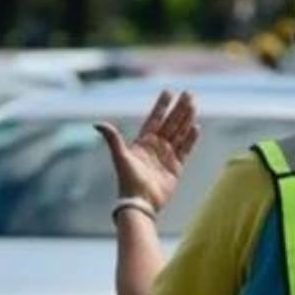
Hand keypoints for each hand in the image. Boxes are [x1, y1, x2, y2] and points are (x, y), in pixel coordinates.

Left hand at [95, 91, 199, 211]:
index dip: (161, 106)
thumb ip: (113, 138)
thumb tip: (97, 123)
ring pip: (180, 133)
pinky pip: (186, 149)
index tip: (168, 91)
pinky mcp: (176, 167)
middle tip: (189, 93)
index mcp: (143, 142)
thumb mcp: (120, 157)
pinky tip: (196, 126)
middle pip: (171, 123)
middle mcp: (156, 147)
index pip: (155, 119)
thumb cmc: (128, 181)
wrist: (140, 202)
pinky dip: (191, 138)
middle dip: (179, 108)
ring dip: (187, 119)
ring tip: (195, 105)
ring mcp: (167, 156)